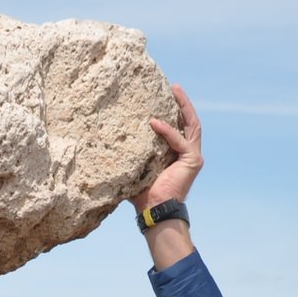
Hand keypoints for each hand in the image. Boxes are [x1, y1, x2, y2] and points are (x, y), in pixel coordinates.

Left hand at [130, 84, 202, 210]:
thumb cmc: (143, 194)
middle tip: (174, 86)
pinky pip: (179, 140)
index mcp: (177, 154)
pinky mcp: (192, 160)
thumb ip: (129, 154)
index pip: (179, 127)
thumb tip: (104, 143)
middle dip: (183, 103)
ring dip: (184, 107)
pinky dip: (167, 131)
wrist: (154, 210)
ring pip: (192, 125)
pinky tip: (154, 122)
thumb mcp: (134, 168)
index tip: (165, 94)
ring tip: (175, 90)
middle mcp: (188, 153)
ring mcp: (192, 156)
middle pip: (190, 122)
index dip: (174, 111)